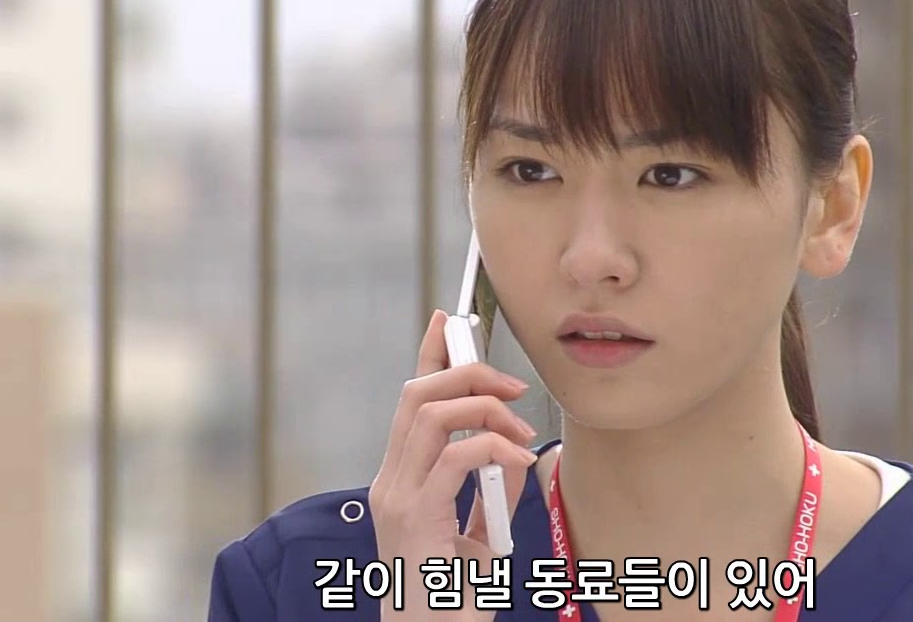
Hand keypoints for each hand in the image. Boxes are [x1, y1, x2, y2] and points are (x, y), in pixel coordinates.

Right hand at [369, 309, 536, 619]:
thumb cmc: (453, 600)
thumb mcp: (479, 536)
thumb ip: (492, 490)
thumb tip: (517, 452)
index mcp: (401, 482)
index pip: (409, 402)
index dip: (428, 353)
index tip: (450, 319)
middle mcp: (390, 483)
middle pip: (417, 394)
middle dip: (467, 372)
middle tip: (514, 386)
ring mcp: (398, 499)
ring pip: (431, 413)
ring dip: (486, 409)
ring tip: (522, 433)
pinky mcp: (416, 518)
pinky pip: (458, 457)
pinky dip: (496, 449)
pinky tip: (520, 463)